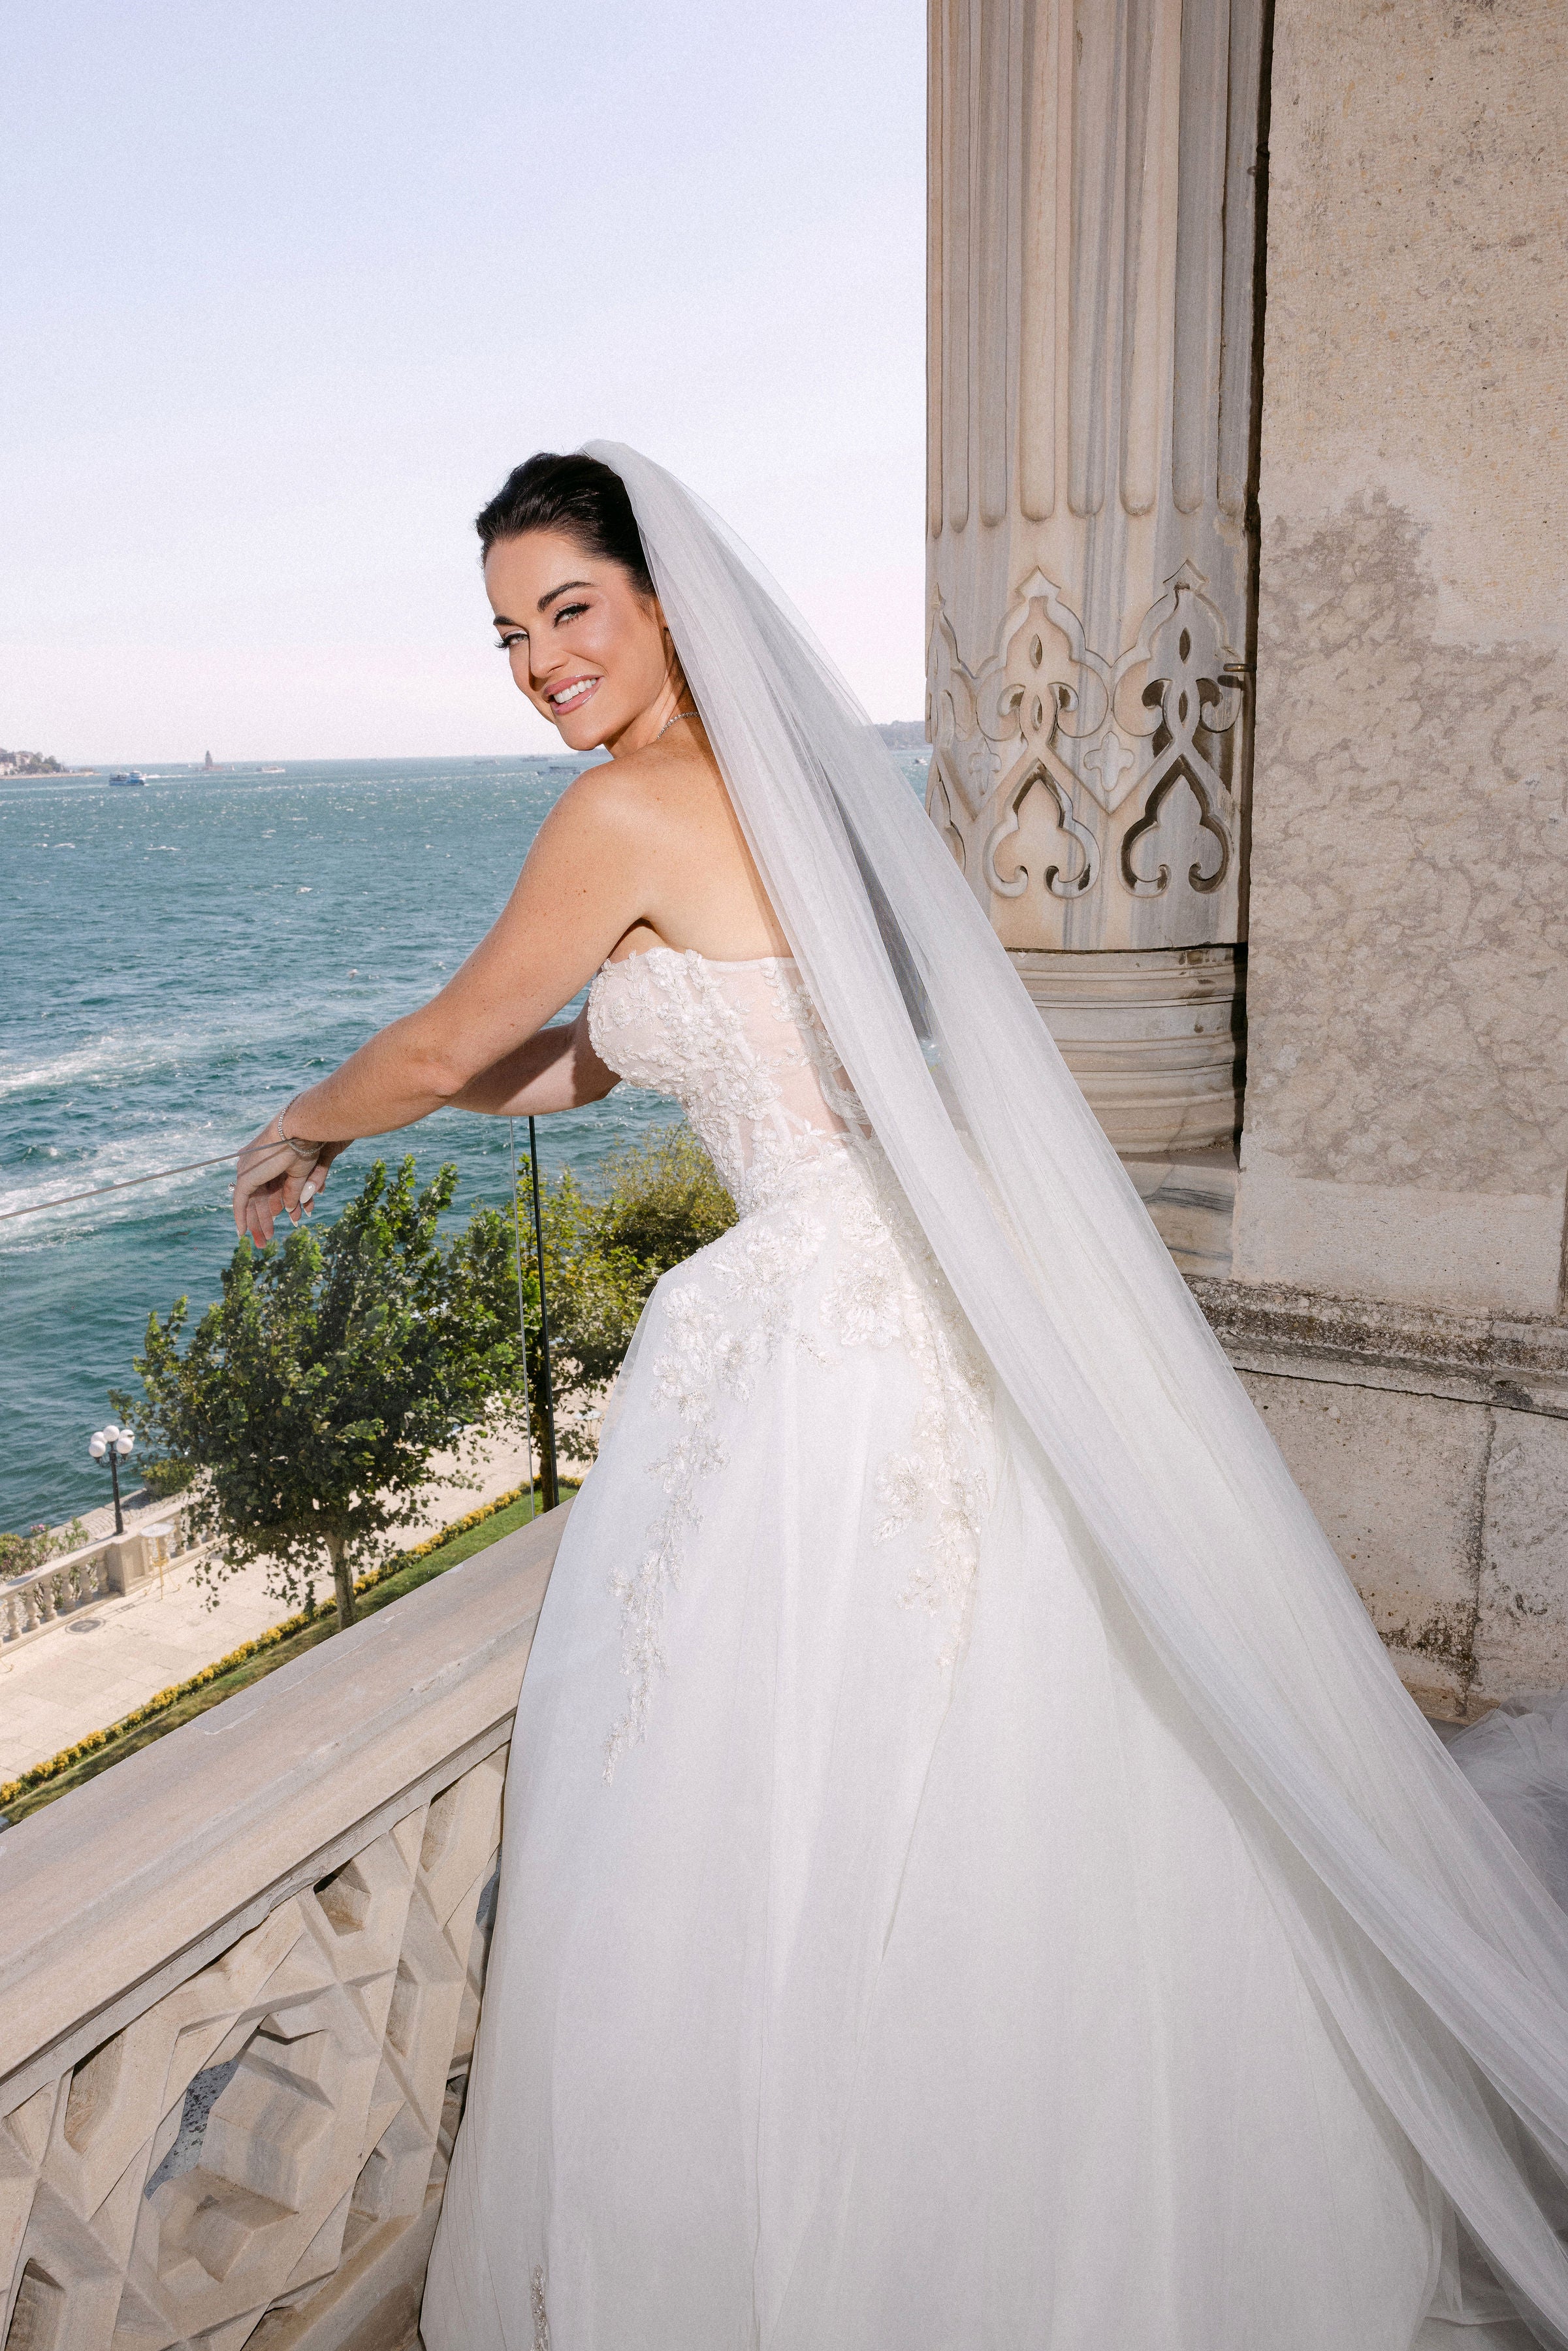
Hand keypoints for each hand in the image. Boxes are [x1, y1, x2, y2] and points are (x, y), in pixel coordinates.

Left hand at [232, 1115, 345, 1243]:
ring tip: (262, 1241)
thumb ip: (293, 1193)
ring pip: (249, 1203)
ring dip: (256, 1223)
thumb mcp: (300, 1175)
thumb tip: (294, 1210)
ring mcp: (248, 1170)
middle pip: (256, 1199)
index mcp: (267, 1163)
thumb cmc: (307, 1145)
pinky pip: (240, 1202)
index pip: (266, 1191)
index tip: (278, 1223)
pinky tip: (243, 1232)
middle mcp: (254, 1166)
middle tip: (266, 1239)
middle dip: (262, 1221)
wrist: (302, 1130)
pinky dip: (241, 1217)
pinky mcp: (247, 1177)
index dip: (271, 1210)